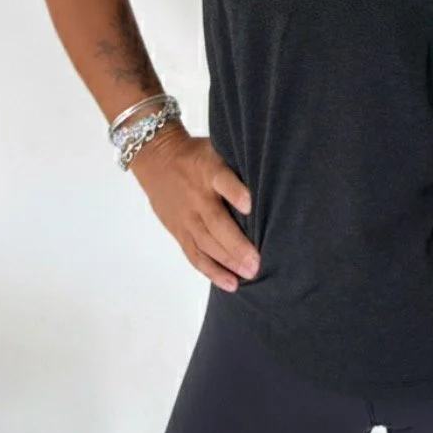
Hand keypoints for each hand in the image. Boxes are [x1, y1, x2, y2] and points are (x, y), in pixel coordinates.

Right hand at [129, 126, 260, 291]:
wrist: (157, 161)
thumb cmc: (198, 156)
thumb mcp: (216, 150)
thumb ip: (237, 167)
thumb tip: (274, 179)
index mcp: (208, 169)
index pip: (222, 179)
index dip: (235, 192)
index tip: (250, 205)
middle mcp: (197, 195)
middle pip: (215, 221)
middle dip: (236, 244)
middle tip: (257, 261)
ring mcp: (187, 216)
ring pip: (206, 243)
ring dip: (227, 261)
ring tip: (249, 274)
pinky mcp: (179, 231)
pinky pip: (195, 254)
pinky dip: (212, 271)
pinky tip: (230, 283)